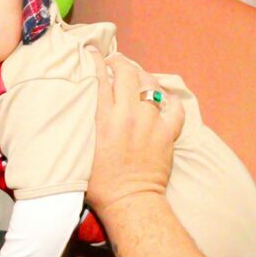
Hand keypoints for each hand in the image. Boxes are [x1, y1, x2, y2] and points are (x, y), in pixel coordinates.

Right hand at [84, 53, 184, 216]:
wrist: (129, 202)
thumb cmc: (99, 184)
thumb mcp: (80, 151)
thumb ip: (82, 125)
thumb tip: (80, 106)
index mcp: (103, 119)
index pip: (100, 78)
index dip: (95, 60)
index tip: (93, 53)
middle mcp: (128, 115)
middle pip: (127, 73)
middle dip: (120, 62)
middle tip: (114, 63)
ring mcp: (151, 123)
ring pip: (150, 85)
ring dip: (142, 77)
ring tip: (136, 77)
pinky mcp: (168, 133)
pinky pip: (175, 107)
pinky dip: (170, 100)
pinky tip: (164, 98)